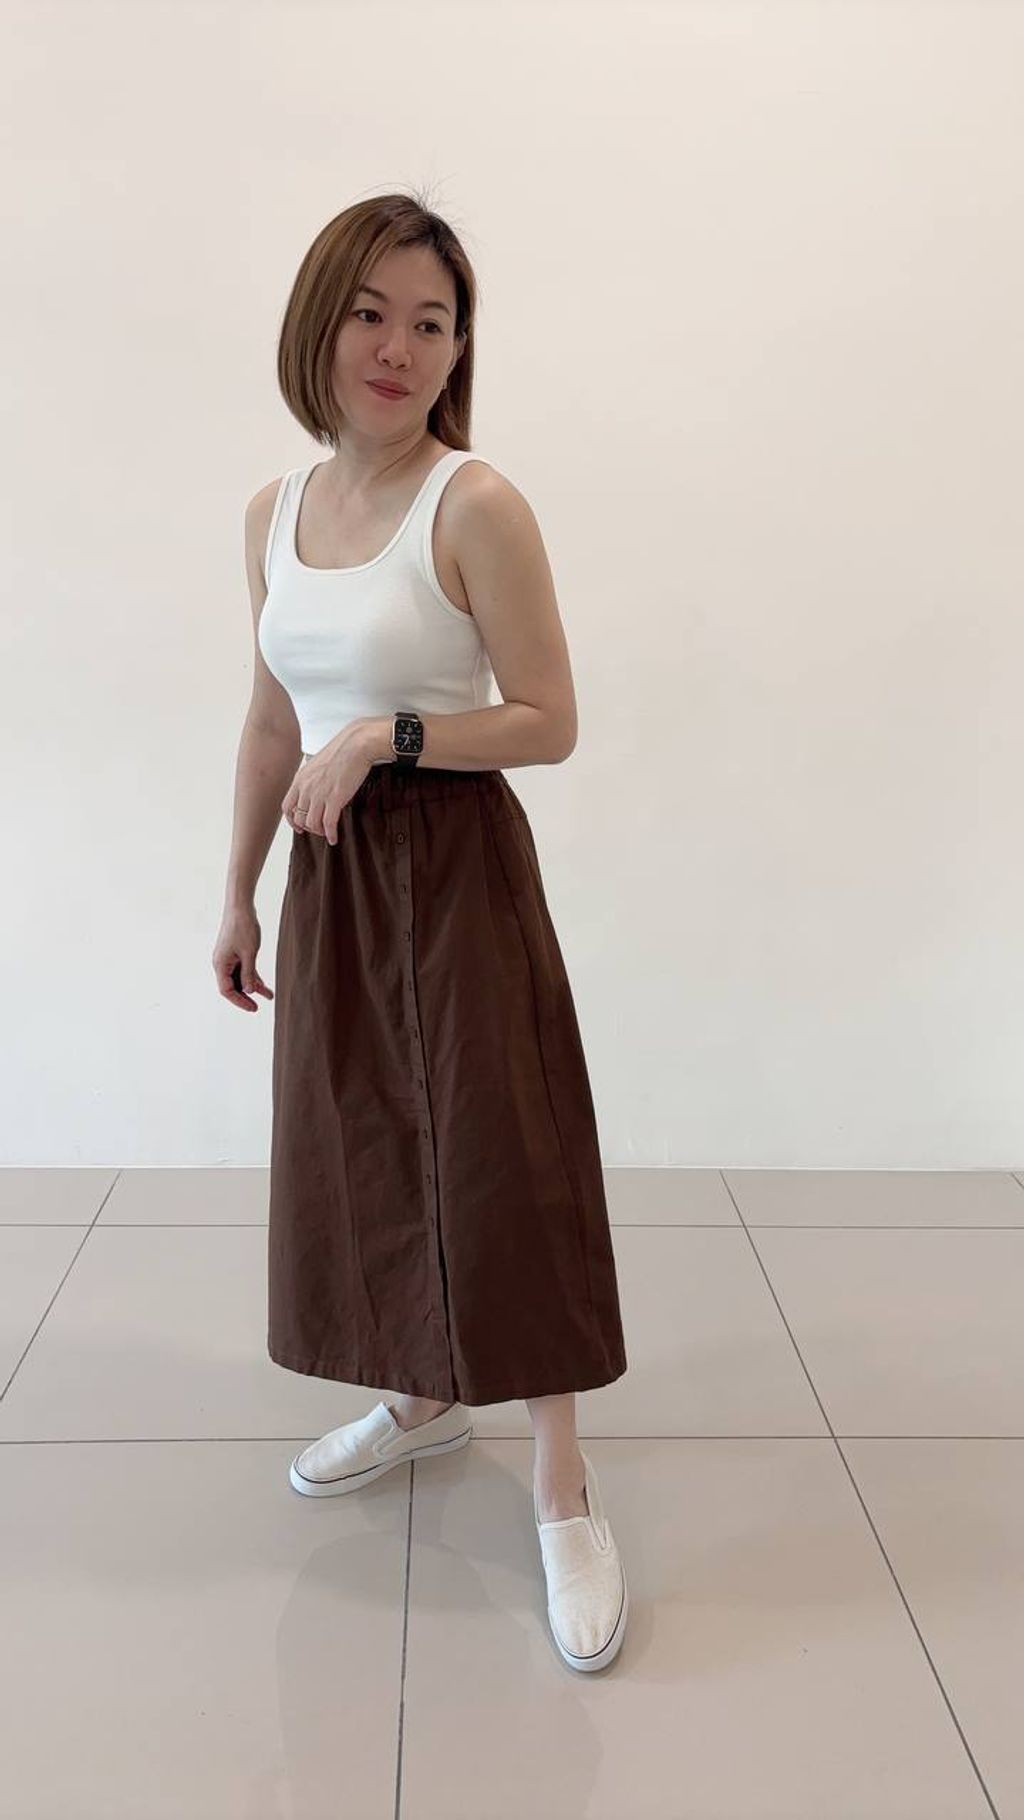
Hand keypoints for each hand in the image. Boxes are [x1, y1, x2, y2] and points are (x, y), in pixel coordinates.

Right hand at [212, 904, 273, 1012]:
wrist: (240, 906)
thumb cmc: (243, 927)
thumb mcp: (249, 953)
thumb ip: (249, 973)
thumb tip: (249, 991)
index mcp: (220, 965)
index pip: (227, 990)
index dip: (239, 1001)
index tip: (253, 1008)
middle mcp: (221, 963)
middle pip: (232, 986)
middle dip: (246, 996)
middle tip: (258, 1007)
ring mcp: (228, 958)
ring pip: (240, 978)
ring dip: (253, 986)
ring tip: (269, 996)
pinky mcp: (235, 953)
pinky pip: (243, 969)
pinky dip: (253, 976)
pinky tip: (264, 984)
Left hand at [281, 725, 376, 844]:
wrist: (357, 744)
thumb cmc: (343, 750)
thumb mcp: (318, 763)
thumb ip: (313, 777)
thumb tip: (316, 788)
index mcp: (301, 779)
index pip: (287, 806)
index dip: (292, 820)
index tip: (299, 826)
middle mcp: (306, 788)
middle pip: (299, 817)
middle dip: (307, 827)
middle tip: (317, 829)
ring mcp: (319, 794)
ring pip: (311, 823)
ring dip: (319, 831)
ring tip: (327, 833)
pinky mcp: (335, 798)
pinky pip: (328, 824)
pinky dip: (330, 834)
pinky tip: (334, 838)